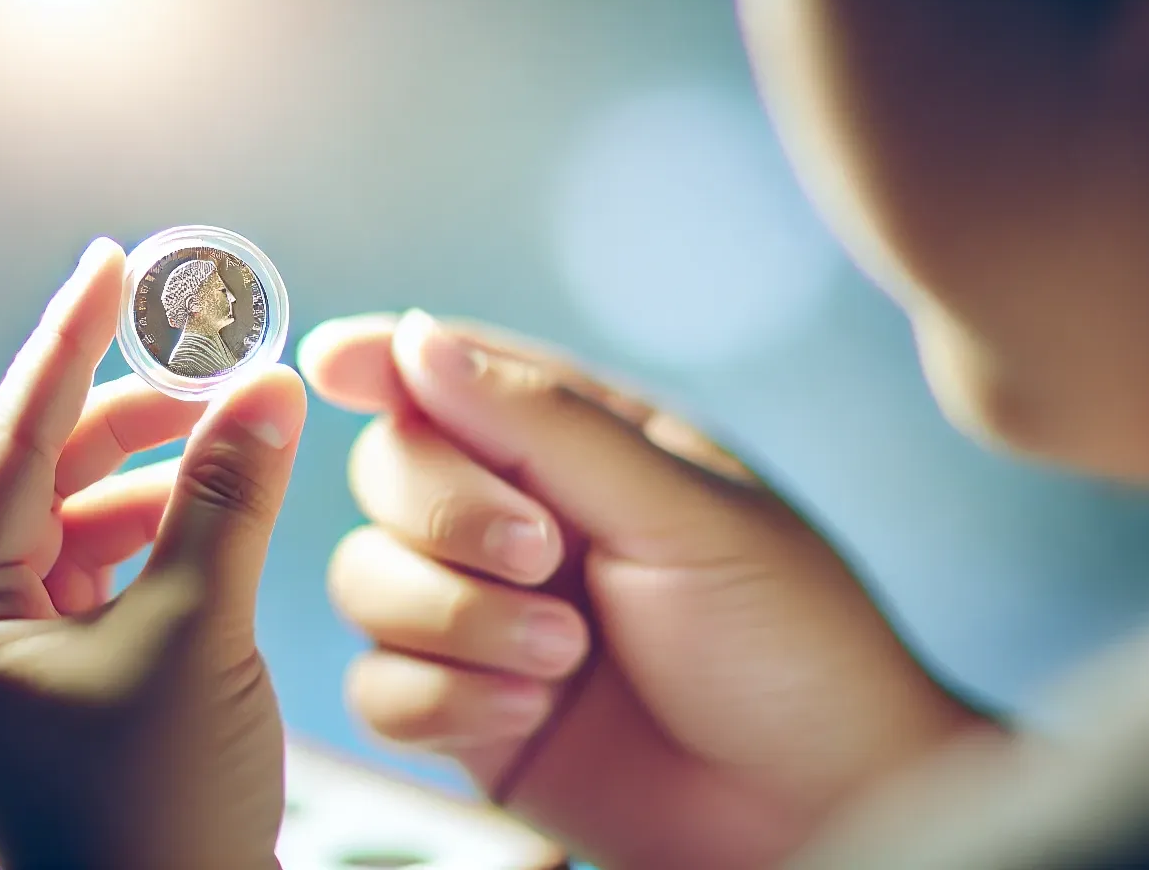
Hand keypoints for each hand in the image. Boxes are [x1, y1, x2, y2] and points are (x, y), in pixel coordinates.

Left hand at [0, 238, 305, 869]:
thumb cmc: (166, 823)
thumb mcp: (200, 635)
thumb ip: (227, 498)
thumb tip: (266, 387)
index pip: (5, 449)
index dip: (66, 347)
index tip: (109, 264)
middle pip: (32, 487)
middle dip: (124, 421)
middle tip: (206, 364)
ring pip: (66, 535)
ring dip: (148, 483)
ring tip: (229, 445)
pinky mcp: (46, 704)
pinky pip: (89, 588)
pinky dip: (150, 544)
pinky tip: (211, 521)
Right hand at [300, 310, 984, 867]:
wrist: (817, 806)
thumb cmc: (786, 640)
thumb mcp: (683, 511)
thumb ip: (546, 426)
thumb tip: (419, 341)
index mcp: (583, 447)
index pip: (457, 377)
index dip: (385, 362)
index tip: (331, 366)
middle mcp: (521, 520)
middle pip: (391, 471)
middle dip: (447, 514)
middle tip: (543, 557)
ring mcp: (485, 616)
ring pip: (366, 578)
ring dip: (454, 616)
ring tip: (565, 655)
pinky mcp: (466, 713)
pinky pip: (378, 686)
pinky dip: (439, 698)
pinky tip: (528, 712)